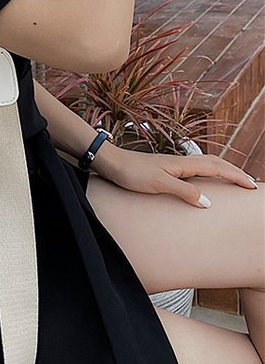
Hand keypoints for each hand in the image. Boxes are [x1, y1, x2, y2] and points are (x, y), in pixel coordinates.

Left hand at [90, 142, 258, 207]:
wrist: (111, 163)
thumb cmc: (132, 173)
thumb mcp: (159, 184)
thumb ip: (184, 191)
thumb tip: (208, 202)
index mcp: (183, 164)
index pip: (217, 167)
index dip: (235, 175)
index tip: (251, 185)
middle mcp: (181, 161)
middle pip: (215, 163)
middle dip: (234, 171)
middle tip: (250, 183)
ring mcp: (174, 164)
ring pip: (206, 164)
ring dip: (222, 170)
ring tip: (234, 179)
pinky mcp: (166, 168)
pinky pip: (195, 168)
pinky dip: (208, 172)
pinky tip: (205, 180)